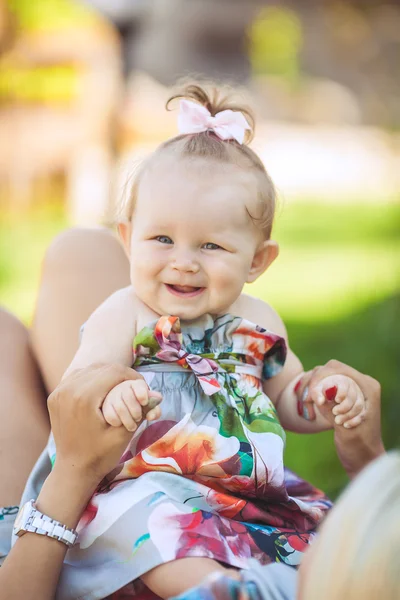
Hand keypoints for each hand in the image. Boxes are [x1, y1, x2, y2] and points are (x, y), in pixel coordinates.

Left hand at [48, 363, 146, 484]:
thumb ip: (140, 411)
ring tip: (121, 385)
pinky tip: (103, 388)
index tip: (143, 385)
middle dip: (121, 373)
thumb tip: (157, 394)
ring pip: (89, 369)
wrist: (73, 470)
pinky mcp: (55, 396)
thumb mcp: (123, 434)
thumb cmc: (100, 455)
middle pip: (101, 367)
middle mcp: (68, 389)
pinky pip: (77, 377)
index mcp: (84, 397)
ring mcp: (59, 392)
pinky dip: (92, 378)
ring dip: (107, 373)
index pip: (114, 372)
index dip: (132, 375)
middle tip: (135, 384)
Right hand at [102, 380, 161, 431]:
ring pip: (120, 407)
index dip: (142, 393)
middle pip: (129, 397)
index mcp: (136, 385)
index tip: (144, 402)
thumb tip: (153, 410)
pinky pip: (110, 415)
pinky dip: (117, 422)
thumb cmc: (138, 409)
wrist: (123, 415)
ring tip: (132, 426)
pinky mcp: (104, 407)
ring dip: (128, 420)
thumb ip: (154, 410)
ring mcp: (112, 396)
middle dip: (136, 411)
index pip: (139, 385)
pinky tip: (120, 424)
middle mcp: (122, 388)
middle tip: (138, 418)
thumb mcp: (148, 409)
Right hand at [297, 360, 384, 477]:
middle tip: (308, 402)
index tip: (312, 397)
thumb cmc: (358, 448)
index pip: (338, 368)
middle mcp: (359, 383)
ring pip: (323, 376)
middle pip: (329, 369)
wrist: (362, 460)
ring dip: (312, 389)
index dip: (321, 378)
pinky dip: (313, 394)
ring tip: (309, 406)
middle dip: (315, 383)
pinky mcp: (340, 396)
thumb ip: (335, 409)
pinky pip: (322, 386)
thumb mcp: (346, 429)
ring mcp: (350, 389)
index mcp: (367, 386)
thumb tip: (324, 390)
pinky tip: (308, 406)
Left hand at [310, 374, 365, 428]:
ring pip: (358, 406)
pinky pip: (362, 414)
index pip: (345, 385)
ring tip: (337, 421)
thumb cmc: (321, 394)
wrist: (327, 399)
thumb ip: (317, 395)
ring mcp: (358, 397)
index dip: (342, 393)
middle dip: (344, 407)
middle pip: (353, 397)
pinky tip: (346, 425)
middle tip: (334, 412)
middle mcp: (352, 387)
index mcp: (341, 380)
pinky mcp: (361, 407)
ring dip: (349, 415)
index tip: (336, 400)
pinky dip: (355, 420)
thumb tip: (321, 401)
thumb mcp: (316, 392)